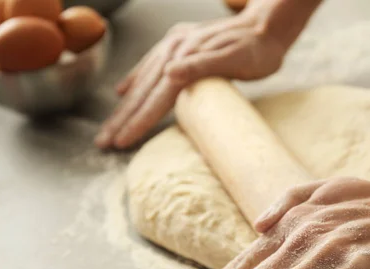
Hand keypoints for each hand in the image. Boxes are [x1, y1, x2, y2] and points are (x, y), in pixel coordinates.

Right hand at [96, 9, 287, 149]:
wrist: (267, 26)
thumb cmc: (257, 50)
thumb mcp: (235, 59)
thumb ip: (202, 66)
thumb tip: (169, 73)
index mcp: (184, 58)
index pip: (155, 98)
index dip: (137, 121)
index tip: (120, 142)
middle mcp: (173, 51)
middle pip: (143, 92)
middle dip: (122, 119)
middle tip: (102, 142)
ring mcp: (174, 47)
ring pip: (143, 82)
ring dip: (125, 106)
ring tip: (109, 126)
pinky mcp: (179, 46)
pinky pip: (149, 67)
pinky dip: (135, 81)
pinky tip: (123, 91)